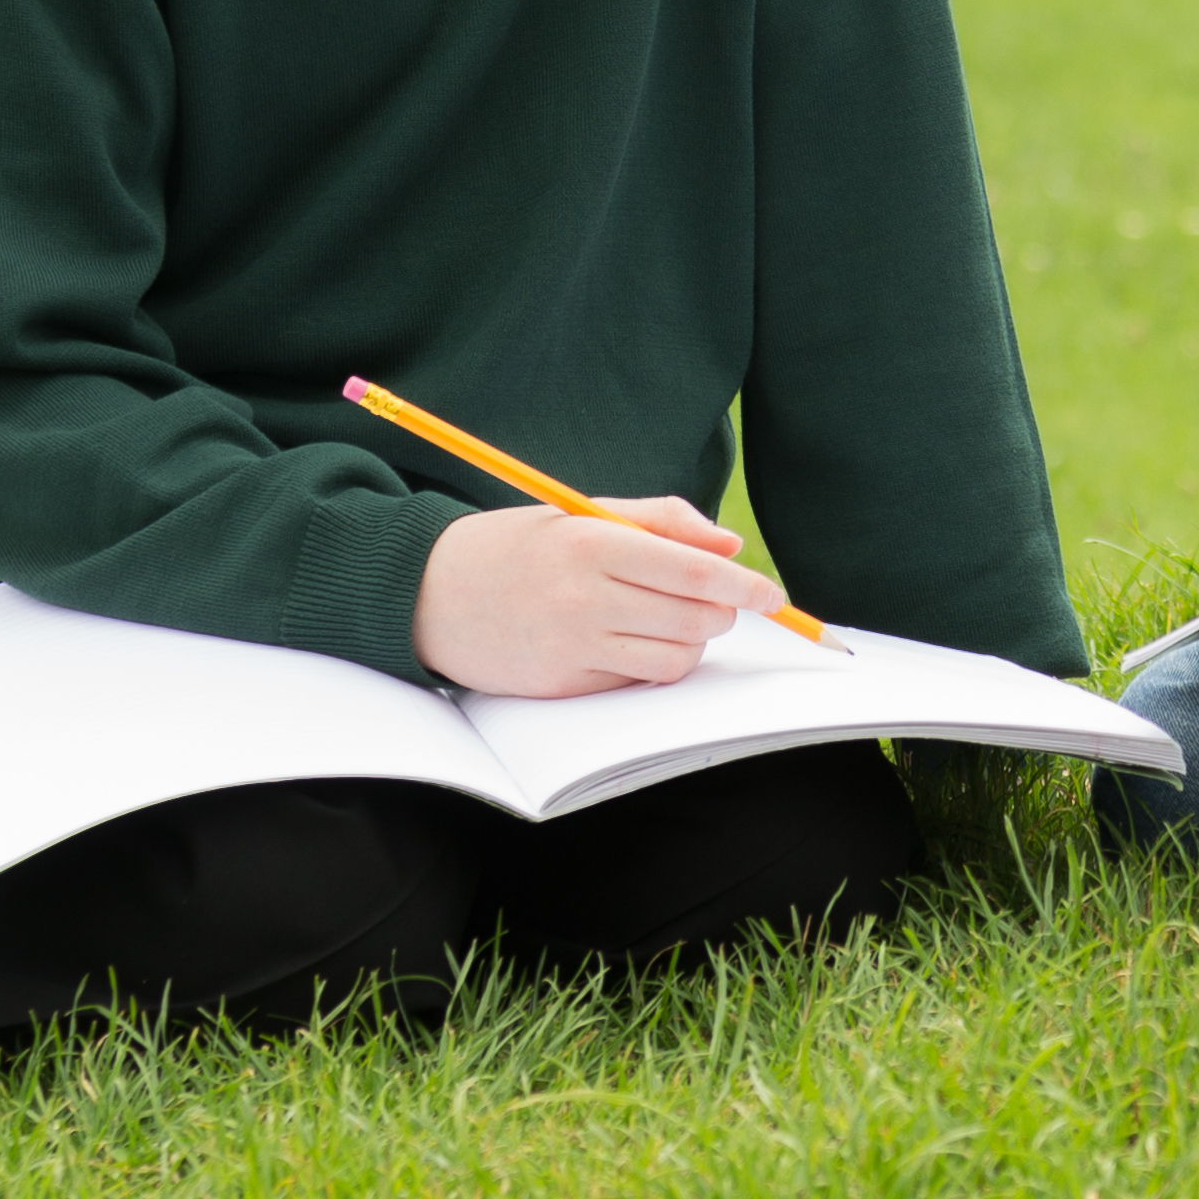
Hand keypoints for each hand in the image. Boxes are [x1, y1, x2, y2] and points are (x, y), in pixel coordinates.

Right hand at [413, 496, 786, 695]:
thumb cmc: (515, 546)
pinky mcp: (564, 685)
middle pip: (694, 619)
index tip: (772, 594)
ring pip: (675, 657)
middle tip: (716, 601)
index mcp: (593, 544)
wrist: (426, 593)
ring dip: (691, 641)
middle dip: (722, 613)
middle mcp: (585, 599)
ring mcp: (574, 647)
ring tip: (669, 618)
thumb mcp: (581, 514)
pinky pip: (637, 680)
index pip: (695, 573)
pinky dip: (652, 663)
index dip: (745, 587)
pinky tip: (629, 640)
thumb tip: (729, 548)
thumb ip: (661, 522)